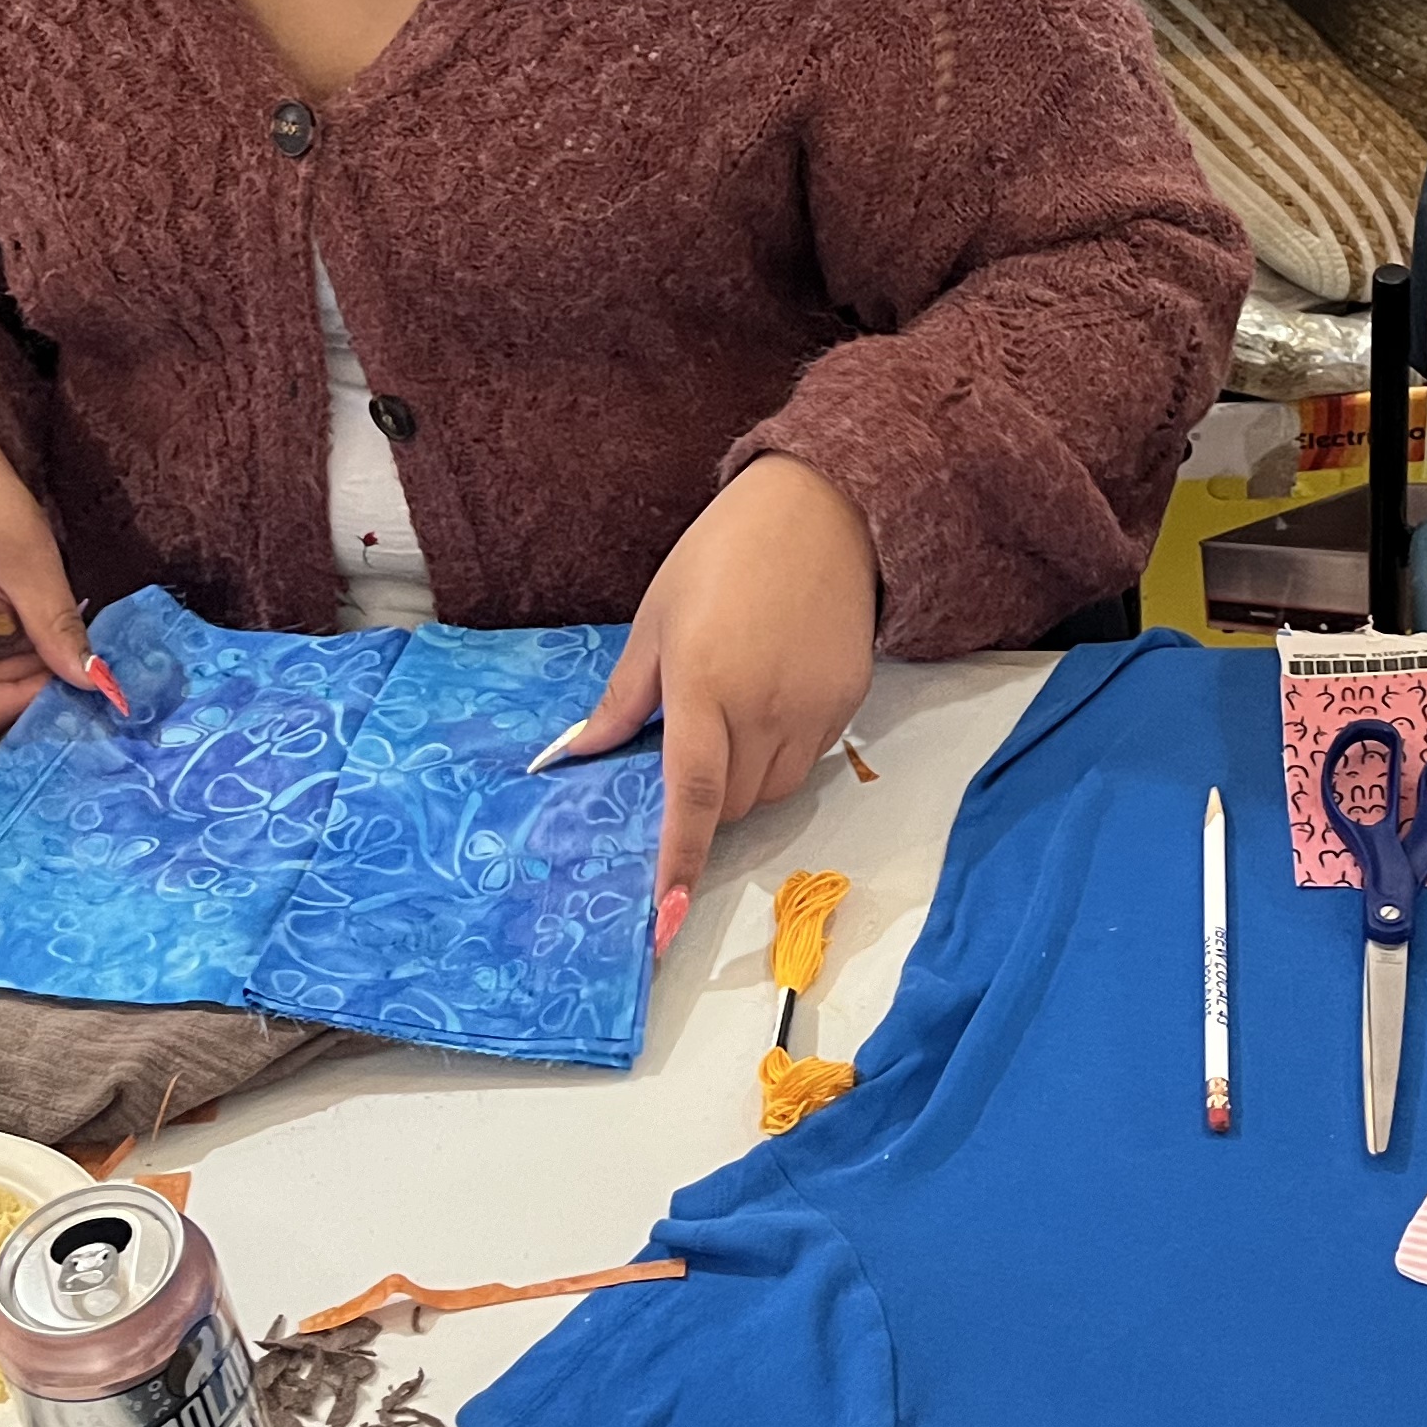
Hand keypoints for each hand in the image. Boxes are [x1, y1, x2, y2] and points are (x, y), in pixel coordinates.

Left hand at [540, 455, 880, 945]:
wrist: (824, 510)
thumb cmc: (722, 555)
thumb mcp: (656, 618)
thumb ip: (624, 697)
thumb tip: (578, 754)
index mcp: (703, 686)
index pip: (690, 794)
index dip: (679, 860)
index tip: (667, 915)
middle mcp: (763, 709)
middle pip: (731, 805)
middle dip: (705, 797)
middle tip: (693, 740)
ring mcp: (813, 710)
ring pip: (772, 792)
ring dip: (745, 779)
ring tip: (738, 711)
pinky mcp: (848, 704)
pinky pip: (810, 759)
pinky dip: (784, 751)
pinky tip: (777, 691)